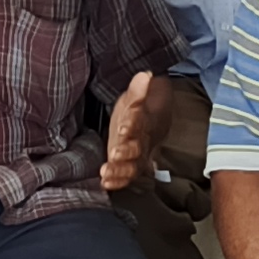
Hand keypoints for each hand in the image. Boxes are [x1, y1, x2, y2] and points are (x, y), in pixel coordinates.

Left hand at [101, 71, 164, 195]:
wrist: (152, 123)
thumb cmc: (138, 110)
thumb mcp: (134, 98)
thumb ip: (138, 90)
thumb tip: (145, 75)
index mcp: (146, 122)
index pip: (141, 122)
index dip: (132, 125)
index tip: (123, 129)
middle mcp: (143, 141)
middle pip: (138, 148)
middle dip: (126, 152)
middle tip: (114, 154)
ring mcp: (137, 156)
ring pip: (133, 165)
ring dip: (120, 170)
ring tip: (106, 173)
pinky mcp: (130, 165)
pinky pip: (127, 176)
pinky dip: (118, 181)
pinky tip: (106, 184)